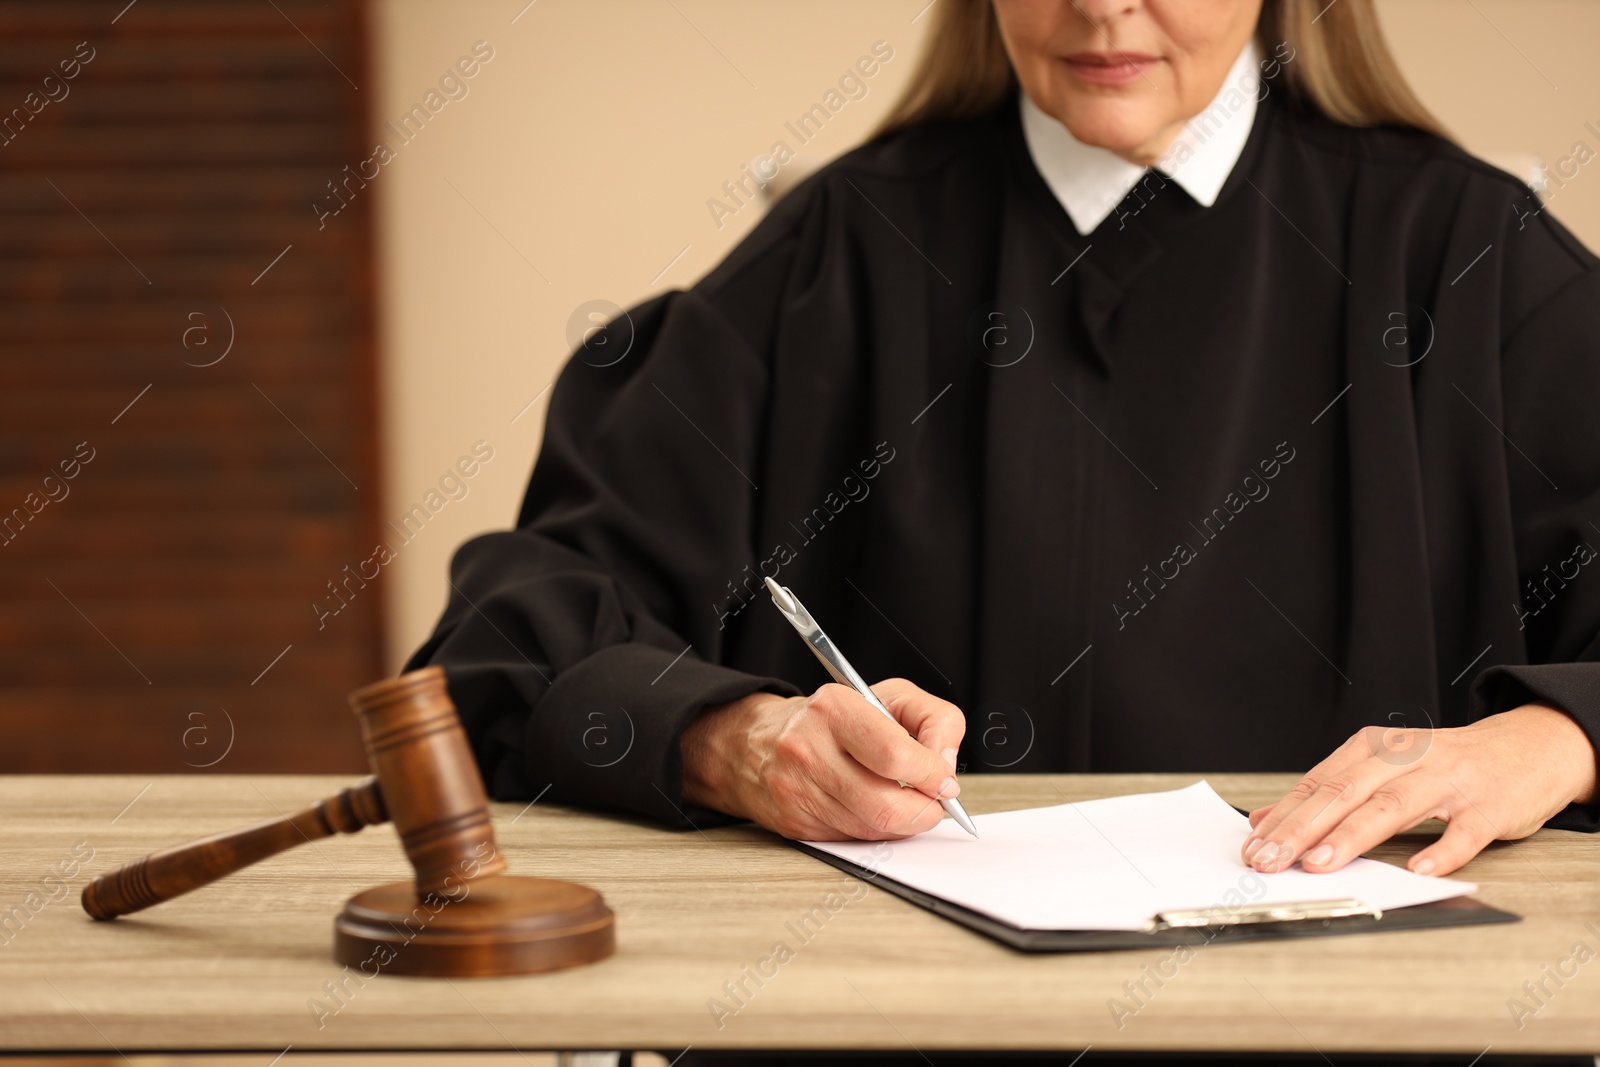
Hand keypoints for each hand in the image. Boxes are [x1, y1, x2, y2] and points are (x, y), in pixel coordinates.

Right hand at [681, 679, 965, 840]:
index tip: (945, 781)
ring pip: (872, 829)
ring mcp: (798, 790)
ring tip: (905, 802)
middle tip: (934, 801)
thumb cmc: (832, 719)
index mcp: (833, 708)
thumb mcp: (889, 696)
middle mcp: (808, 748)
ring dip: (903, 823)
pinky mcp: (795, 823)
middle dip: (924, 810)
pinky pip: (854, 840)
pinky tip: (873, 809)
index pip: (894, 754)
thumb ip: (935, 719)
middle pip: (885, 804)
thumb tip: (947, 765)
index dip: (930, 774)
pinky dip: (876, 831)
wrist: (758, 744)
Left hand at [1242, 705, 1598, 876]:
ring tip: (1320, 864)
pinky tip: (1417, 872)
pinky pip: (1461, 832)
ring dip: (1351, 837)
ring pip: (1391, 808)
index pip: (1318, 784)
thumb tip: (1267, 820)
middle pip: (1344, 793)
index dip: (1284, 816)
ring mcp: (1448, 780)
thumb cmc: (1444, 766)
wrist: (1527, 748)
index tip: (1254, 846)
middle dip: (1302, 829)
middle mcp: (1405, 758)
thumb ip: (1327, 792)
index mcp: (1373, 748)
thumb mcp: (1381, 768)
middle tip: (1271, 860)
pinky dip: (1439, 852)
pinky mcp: (1487, 807)